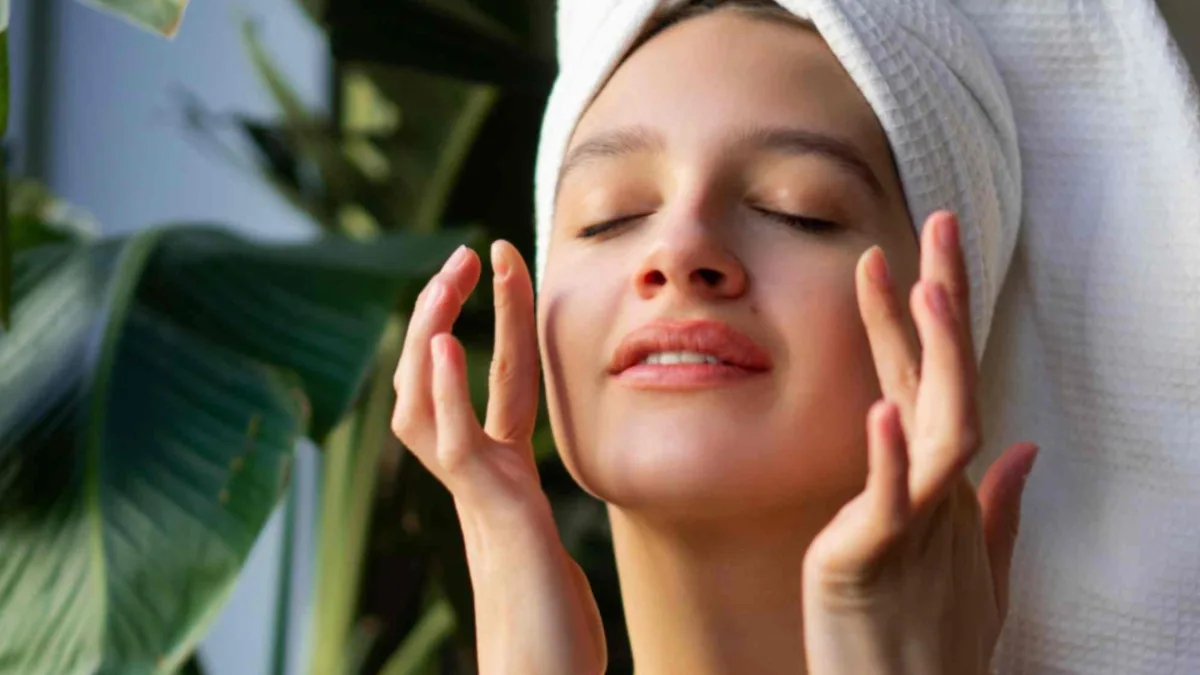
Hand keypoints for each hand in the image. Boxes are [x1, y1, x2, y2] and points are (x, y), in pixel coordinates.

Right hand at [391, 241, 605, 674]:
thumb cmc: (555, 635)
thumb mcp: (550, 554)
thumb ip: (530, 515)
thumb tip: (530, 491)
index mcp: (502, 481)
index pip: (497, 384)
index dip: (500, 322)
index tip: (507, 263)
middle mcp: (479, 483)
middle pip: (439, 382)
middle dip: (447, 313)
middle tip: (467, 252)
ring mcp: (480, 499)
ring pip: (429, 403)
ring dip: (435, 334)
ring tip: (448, 276)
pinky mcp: (492, 517)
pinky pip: (456, 445)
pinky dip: (443, 393)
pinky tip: (440, 347)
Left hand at [802, 211, 1038, 674]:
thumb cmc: (931, 643)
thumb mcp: (973, 569)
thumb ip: (996, 506)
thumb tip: (1022, 448)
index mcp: (942, 484)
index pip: (929, 384)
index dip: (920, 321)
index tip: (907, 258)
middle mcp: (935, 492)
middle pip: (943, 381)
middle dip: (943, 302)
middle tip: (940, 224)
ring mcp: (913, 524)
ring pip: (936, 428)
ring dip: (934, 358)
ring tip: (926, 287)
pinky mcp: (875, 561)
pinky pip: (887, 502)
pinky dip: (890, 457)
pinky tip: (884, 411)